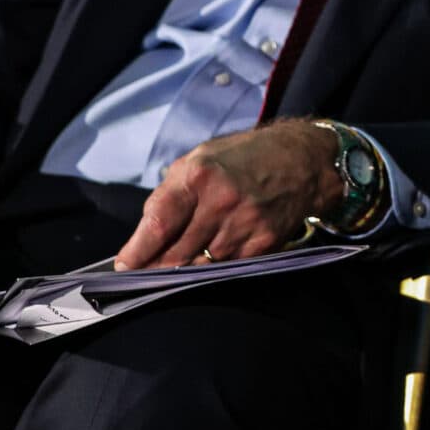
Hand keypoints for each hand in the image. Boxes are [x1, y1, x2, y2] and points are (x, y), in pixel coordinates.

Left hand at [115, 120, 342, 270]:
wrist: (304, 159)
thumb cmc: (245, 156)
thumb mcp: (200, 158)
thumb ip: (172, 192)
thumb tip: (147, 233)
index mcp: (199, 176)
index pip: (158, 224)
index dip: (137, 250)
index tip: (125, 265)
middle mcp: (222, 201)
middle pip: (176, 253)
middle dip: (156, 266)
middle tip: (144, 272)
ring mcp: (245, 224)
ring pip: (201, 265)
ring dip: (185, 269)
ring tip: (176, 266)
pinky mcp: (265, 241)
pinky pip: (229, 266)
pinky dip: (215, 267)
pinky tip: (210, 260)